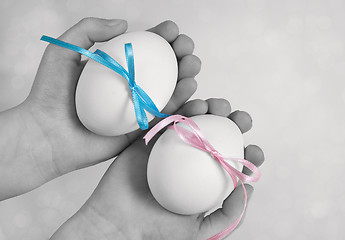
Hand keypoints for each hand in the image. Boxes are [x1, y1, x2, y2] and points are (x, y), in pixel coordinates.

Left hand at [0, 18, 200, 199]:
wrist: (45, 133)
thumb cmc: (49, 93)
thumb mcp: (63, 50)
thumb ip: (89, 29)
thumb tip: (124, 23)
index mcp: (115, 67)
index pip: (144, 49)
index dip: (160, 37)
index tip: (171, 30)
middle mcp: (129, 86)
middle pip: (162, 69)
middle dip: (179, 54)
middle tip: (186, 47)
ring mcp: (136, 108)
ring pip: (168, 90)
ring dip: (186, 75)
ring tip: (192, 65)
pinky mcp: (139, 129)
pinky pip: (163, 114)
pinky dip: (180, 101)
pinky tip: (189, 87)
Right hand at [51, 99, 264, 239]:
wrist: (116, 225)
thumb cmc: (156, 234)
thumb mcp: (201, 233)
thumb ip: (227, 216)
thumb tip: (248, 188)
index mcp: (202, 181)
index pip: (230, 162)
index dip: (246, 153)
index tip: (253, 150)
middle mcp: (189, 161)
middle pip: (216, 136)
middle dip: (233, 123)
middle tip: (241, 120)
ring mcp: (169, 148)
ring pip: (194, 122)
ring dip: (211, 110)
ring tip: (220, 108)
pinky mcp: (150, 139)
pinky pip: (167, 119)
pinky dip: (182, 109)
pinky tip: (197, 106)